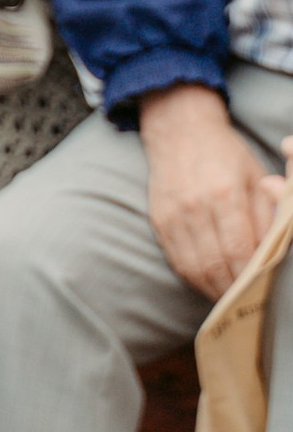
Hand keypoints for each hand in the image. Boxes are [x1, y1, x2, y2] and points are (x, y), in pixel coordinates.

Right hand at [139, 83, 288, 301]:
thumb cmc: (225, 154)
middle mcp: (194, 207)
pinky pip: (177, 261)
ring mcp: (173, 215)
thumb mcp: (256, 177)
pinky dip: (196, 279)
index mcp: (224, 193)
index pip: (240, 250)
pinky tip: (211, 283)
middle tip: (250, 301)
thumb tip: (272, 252)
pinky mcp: (159, 221)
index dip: (252, 276)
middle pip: (216, 265)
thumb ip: (267, 215)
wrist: (179, 130)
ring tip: (232, 298)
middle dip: (235, 290)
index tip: (263, 289)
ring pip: (194, 269)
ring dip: (215, 290)